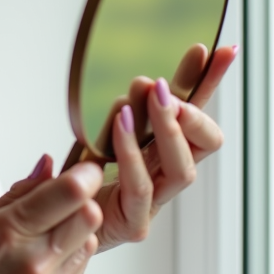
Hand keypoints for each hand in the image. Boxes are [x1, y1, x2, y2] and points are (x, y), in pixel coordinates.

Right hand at [0, 159, 103, 273]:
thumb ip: (21, 192)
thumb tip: (50, 164)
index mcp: (8, 231)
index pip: (68, 194)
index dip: (85, 176)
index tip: (86, 169)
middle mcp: (32, 260)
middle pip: (89, 215)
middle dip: (84, 200)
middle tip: (71, 197)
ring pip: (90, 239)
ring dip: (78, 228)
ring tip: (52, 232)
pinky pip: (81, 265)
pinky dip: (72, 253)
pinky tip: (48, 256)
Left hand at [95, 43, 236, 251]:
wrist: (53, 223)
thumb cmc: (78, 177)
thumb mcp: (101, 131)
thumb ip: (126, 110)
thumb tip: (143, 82)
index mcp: (165, 149)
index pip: (200, 114)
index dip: (211, 86)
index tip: (220, 51)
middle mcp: (166, 175)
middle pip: (207, 143)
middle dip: (193, 111)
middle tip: (165, 86)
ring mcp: (155, 202)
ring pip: (183, 168)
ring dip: (167, 128)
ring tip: (149, 95)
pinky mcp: (133, 223)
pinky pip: (140, 188)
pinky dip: (132, 153)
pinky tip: (121, 124)